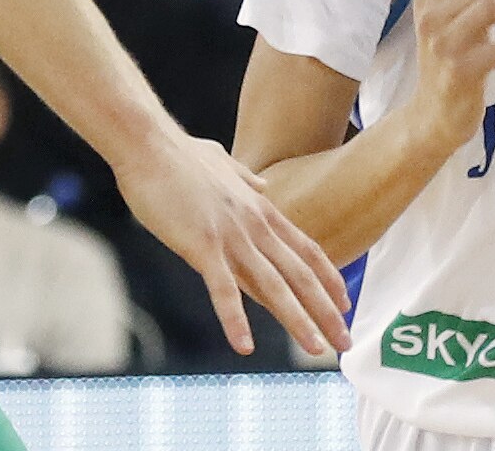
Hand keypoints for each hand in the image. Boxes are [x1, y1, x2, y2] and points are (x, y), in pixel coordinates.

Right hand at [115, 132, 351, 356]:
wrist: (149, 145)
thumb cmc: (179, 156)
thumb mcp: (224, 164)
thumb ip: (246, 179)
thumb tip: (262, 185)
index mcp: (260, 209)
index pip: (306, 250)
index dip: (328, 278)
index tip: (344, 302)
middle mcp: (254, 225)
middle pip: (300, 275)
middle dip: (326, 311)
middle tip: (345, 340)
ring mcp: (231, 236)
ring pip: (273, 287)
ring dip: (297, 321)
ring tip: (317, 349)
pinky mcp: (201, 246)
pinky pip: (222, 290)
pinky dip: (235, 320)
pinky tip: (245, 347)